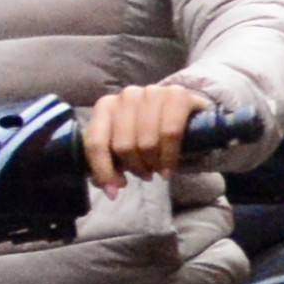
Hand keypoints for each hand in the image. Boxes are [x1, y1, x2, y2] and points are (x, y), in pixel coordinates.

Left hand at [81, 82, 215, 189]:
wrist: (187, 116)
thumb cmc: (152, 134)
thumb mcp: (126, 147)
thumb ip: (111, 163)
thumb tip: (111, 190)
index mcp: (107, 106)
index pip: (96, 142)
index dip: (103, 171)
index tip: (114, 191)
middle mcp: (127, 95)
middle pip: (123, 145)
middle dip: (135, 168)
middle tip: (145, 174)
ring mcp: (153, 92)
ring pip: (146, 141)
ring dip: (153, 164)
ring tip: (158, 170)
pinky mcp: (178, 94)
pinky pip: (170, 133)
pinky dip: (169, 156)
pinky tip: (169, 168)